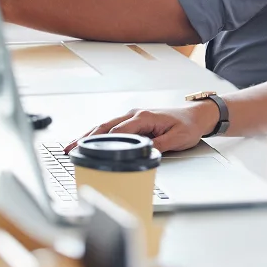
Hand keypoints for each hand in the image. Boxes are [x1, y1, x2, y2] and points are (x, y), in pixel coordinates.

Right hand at [63, 101, 219, 153]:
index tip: (89, 151)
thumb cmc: (188, 125)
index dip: (102, 141)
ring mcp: (133, 116)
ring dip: (88, 135)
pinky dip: (98, 134)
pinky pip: (112, 127)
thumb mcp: (177, 139)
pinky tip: (88, 141)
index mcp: (144, 117)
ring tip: (71, 146)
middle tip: (69, 149)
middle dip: (86, 137)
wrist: (196, 116)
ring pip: (105, 126)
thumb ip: (158, 146)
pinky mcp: (134, 121)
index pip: (119, 131)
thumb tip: (142, 152)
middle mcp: (135, 114)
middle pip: (105, 126)